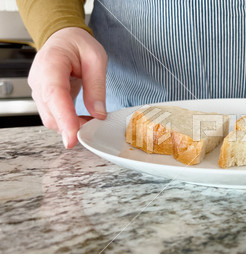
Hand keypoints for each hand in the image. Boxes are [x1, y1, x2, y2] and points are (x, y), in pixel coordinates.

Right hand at [28, 27, 107, 148]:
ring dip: (71, 125)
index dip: (64, 118)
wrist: (63, 38)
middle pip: (51, 113)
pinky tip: (84, 119)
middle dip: (72, 126)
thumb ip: (97, 86)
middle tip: (96, 126)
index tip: (73, 137)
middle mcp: (39, 80)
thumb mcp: (96, 58)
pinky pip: (54, 116)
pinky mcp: (43, 99)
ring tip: (92, 120)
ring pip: (51, 119)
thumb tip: (99, 114)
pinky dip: (69, 122)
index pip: (54, 95)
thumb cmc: (78, 45)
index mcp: (51, 64)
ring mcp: (38, 91)